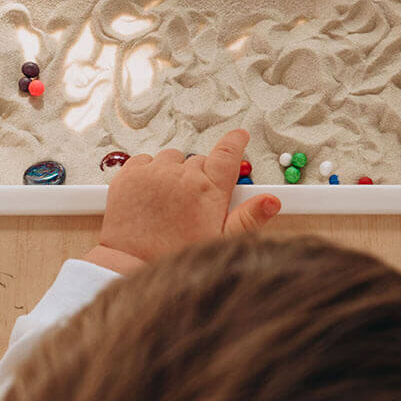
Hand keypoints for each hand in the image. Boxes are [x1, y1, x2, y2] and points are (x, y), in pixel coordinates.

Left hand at [85, 129, 280, 269]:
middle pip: (198, 161)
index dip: (236, 141)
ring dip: (173, 173)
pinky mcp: (129, 174)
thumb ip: (248, 218)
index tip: (239, 136)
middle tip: (192, 203)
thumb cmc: (174, 257)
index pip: (228, 153)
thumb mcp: (219, 241)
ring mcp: (154, 172)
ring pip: (171, 159)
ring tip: (168, 202)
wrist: (129, 264)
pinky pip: (144, 160)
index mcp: (208, 190)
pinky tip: (149, 196)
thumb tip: (272, 201)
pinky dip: (148, 172)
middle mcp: (182, 175)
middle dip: (199, 176)